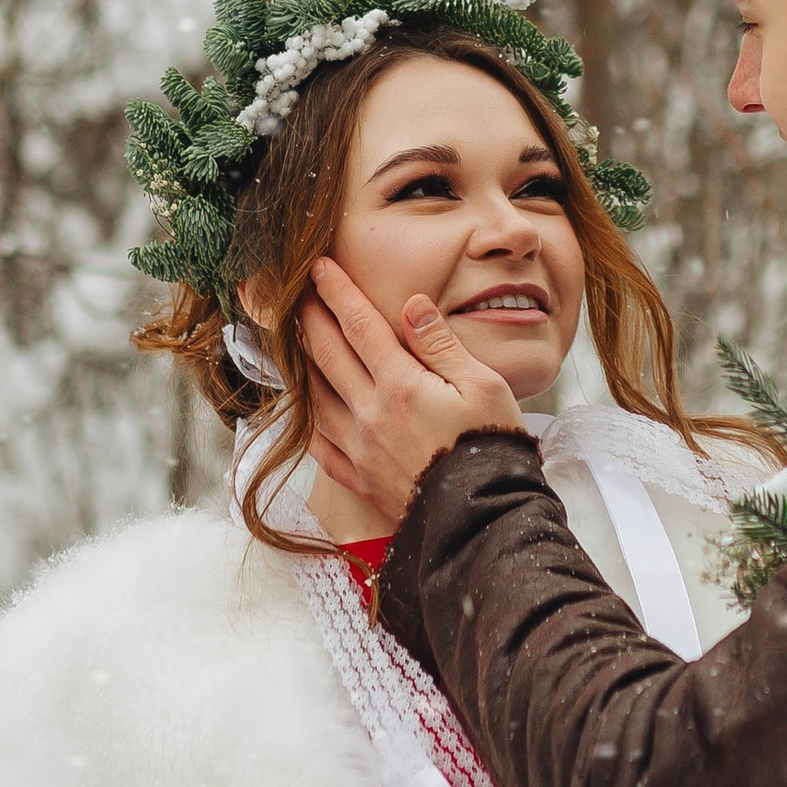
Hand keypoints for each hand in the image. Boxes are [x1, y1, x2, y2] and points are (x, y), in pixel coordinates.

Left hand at [300, 256, 523, 525]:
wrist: (483, 519)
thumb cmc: (492, 447)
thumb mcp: (482, 384)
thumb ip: (440, 343)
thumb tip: (410, 304)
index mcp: (400, 384)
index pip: (358, 325)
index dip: (337, 292)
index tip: (319, 267)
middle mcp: (369, 413)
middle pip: (326, 355)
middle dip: (309, 318)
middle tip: (296, 293)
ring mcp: (359, 448)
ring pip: (314, 396)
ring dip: (301, 363)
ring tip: (294, 341)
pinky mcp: (360, 478)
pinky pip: (319, 443)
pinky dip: (307, 419)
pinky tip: (306, 409)